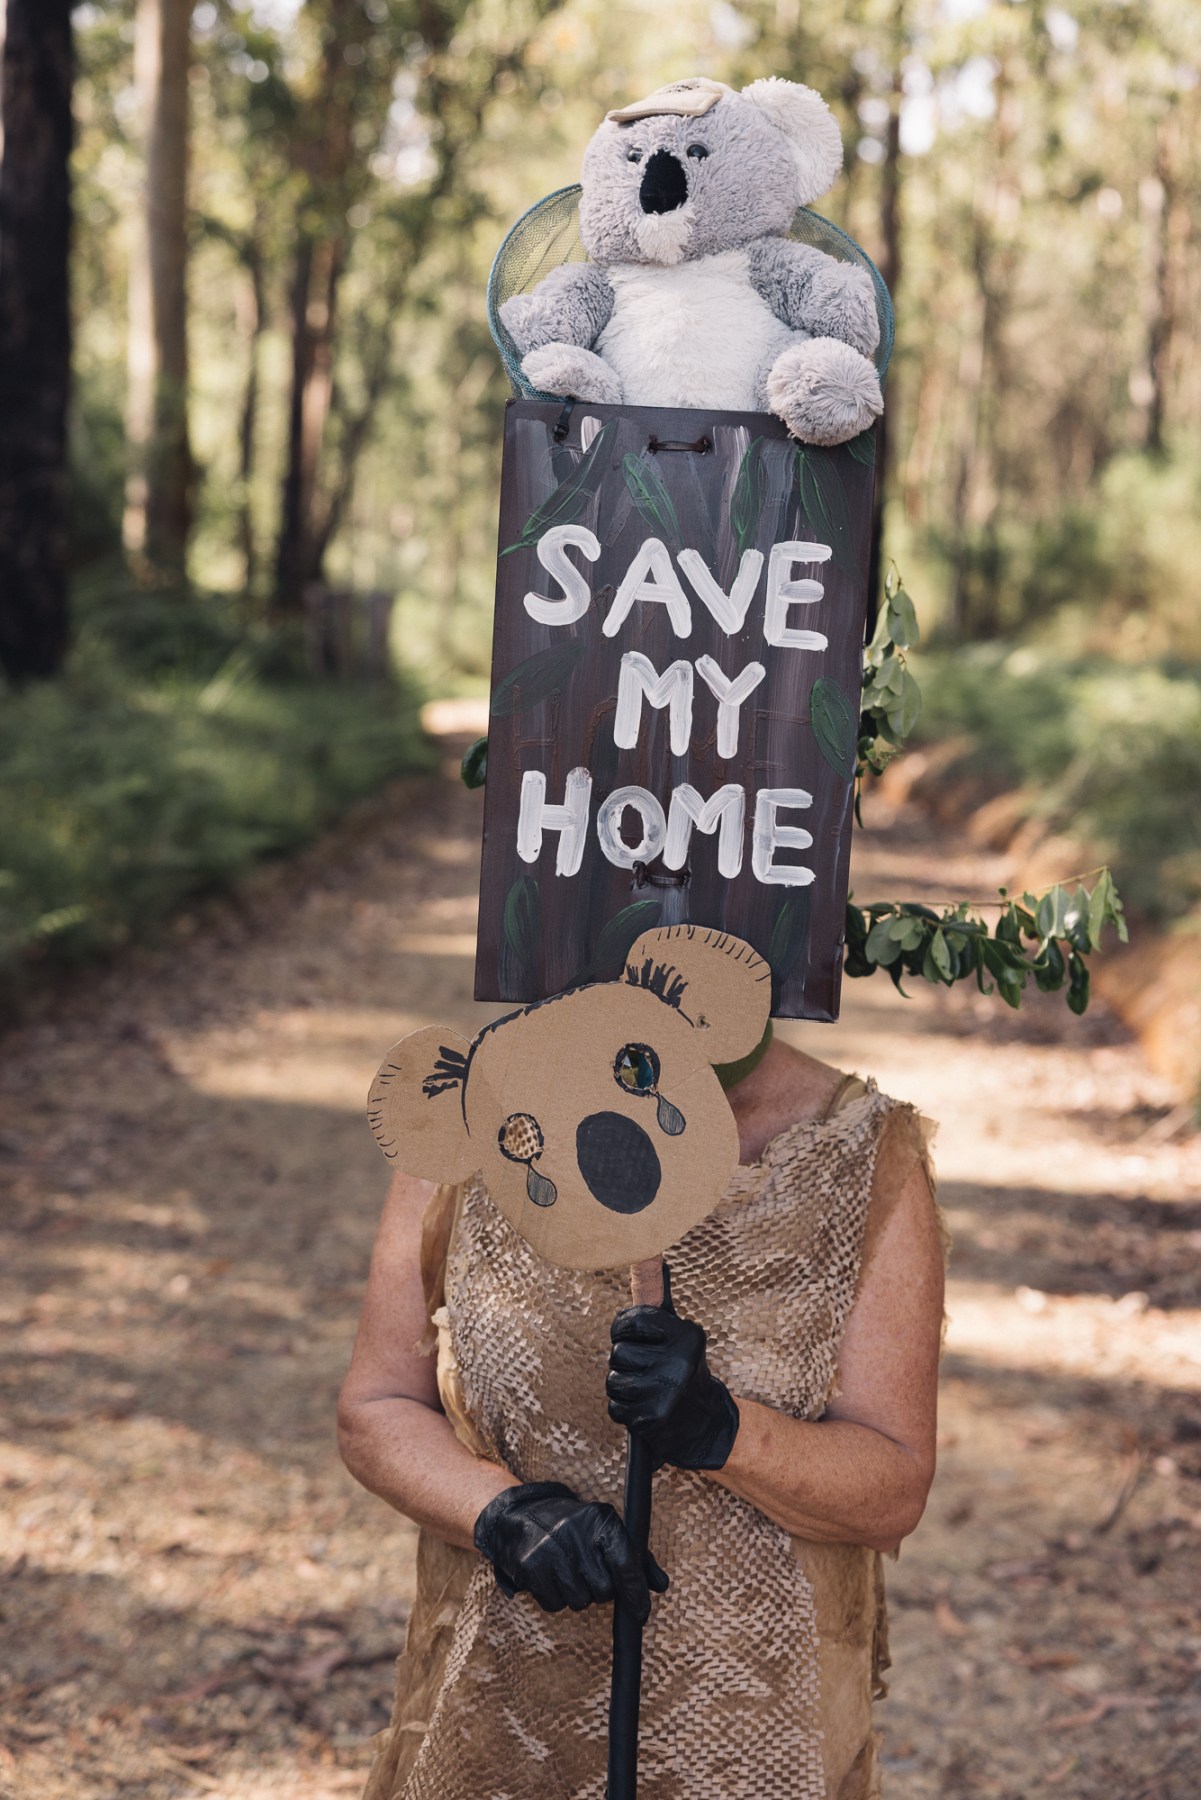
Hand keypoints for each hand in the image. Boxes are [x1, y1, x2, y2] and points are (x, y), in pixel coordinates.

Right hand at [473, 1482, 668, 1621]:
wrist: (521, 1516)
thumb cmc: (573, 1528)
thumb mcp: (605, 1530)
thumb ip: (636, 1558)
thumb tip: (660, 1586)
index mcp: (600, 1519)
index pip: (625, 1562)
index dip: (636, 1592)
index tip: (640, 1614)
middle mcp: (575, 1532)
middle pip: (604, 1590)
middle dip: (600, 1591)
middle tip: (589, 1573)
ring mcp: (550, 1550)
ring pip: (580, 1602)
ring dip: (578, 1595)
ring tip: (568, 1571)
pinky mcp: (530, 1567)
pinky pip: (555, 1605)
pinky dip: (556, 1598)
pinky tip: (551, 1576)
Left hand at [607, 1266, 739, 1471]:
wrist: (706, 1423)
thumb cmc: (684, 1371)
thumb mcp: (681, 1337)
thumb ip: (660, 1306)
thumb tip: (649, 1256)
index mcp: (686, 1336)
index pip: (633, 1319)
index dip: (622, 1328)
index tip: (625, 1335)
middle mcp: (678, 1361)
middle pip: (618, 1352)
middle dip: (624, 1362)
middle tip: (643, 1369)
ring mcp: (665, 1391)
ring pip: (614, 1380)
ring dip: (621, 1387)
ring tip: (643, 1389)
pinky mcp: (653, 1418)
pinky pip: (615, 1407)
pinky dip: (623, 1410)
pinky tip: (643, 1409)